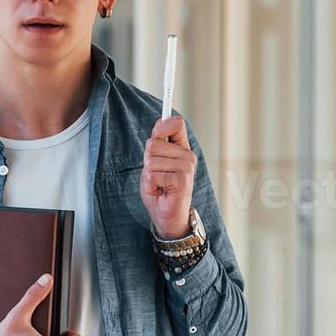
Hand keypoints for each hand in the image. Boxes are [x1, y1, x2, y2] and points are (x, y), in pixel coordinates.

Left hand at [142, 115, 195, 237]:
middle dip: (147, 162)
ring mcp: (187, 167)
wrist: (167, 215)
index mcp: (182, 148)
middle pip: (153, 144)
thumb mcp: (154, 162)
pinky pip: (152, 175)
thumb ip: (158, 143)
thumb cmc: (160, 189)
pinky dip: (150, 186)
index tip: (157, 136)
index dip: (162, 127)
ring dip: (148, 176)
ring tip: (159, 185)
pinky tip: (160, 192)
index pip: (175, 124)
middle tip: (156, 176)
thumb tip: (162, 120)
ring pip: (151, 161)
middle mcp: (187, 155)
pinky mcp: (182, 180)